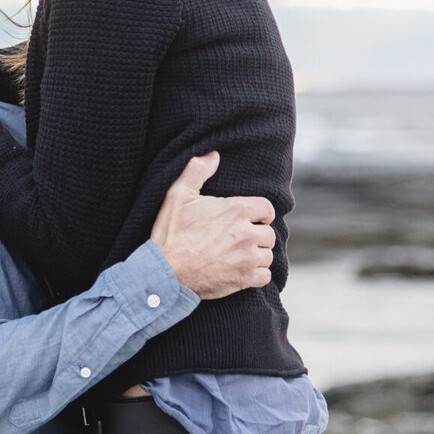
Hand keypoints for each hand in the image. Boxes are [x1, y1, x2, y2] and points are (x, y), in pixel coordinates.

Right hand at [150, 152, 275, 298]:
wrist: (164, 272)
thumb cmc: (170, 233)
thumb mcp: (177, 195)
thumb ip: (196, 170)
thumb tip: (213, 155)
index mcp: (236, 210)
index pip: (267, 208)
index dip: (261, 213)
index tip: (253, 219)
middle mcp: (246, 233)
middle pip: (269, 234)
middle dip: (258, 235)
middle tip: (242, 238)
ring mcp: (247, 258)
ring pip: (268, 255)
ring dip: (257, 255)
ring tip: (241, 255)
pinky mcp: (244, 279)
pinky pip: (265, 276)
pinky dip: (257, 274)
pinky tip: (243, 271)